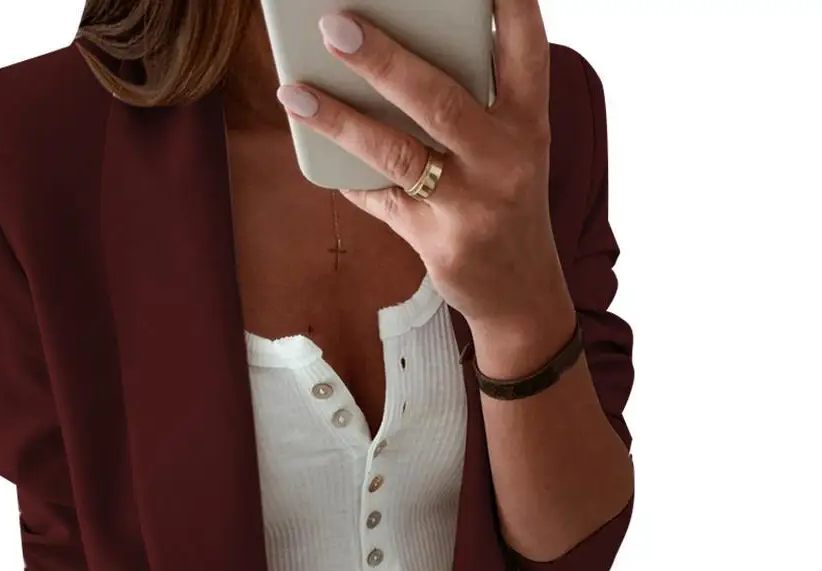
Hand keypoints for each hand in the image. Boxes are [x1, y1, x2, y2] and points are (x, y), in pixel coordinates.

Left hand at [275, 0, 574, 338]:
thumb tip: (388, 60)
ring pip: (397, 153)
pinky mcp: (439, 241)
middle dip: (384, 60)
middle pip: (439, 100)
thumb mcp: (509, 150)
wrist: (521, 291)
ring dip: (340, 121)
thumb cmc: (504, 202)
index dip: (505, 5)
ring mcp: (472, 204)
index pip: (524, 49)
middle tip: (333, 26)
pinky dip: (348, 176)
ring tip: (294, 93)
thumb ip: (472, 105)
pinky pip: (380, 200)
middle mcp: (506, 159)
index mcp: (527, 122)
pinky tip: (320, 156)